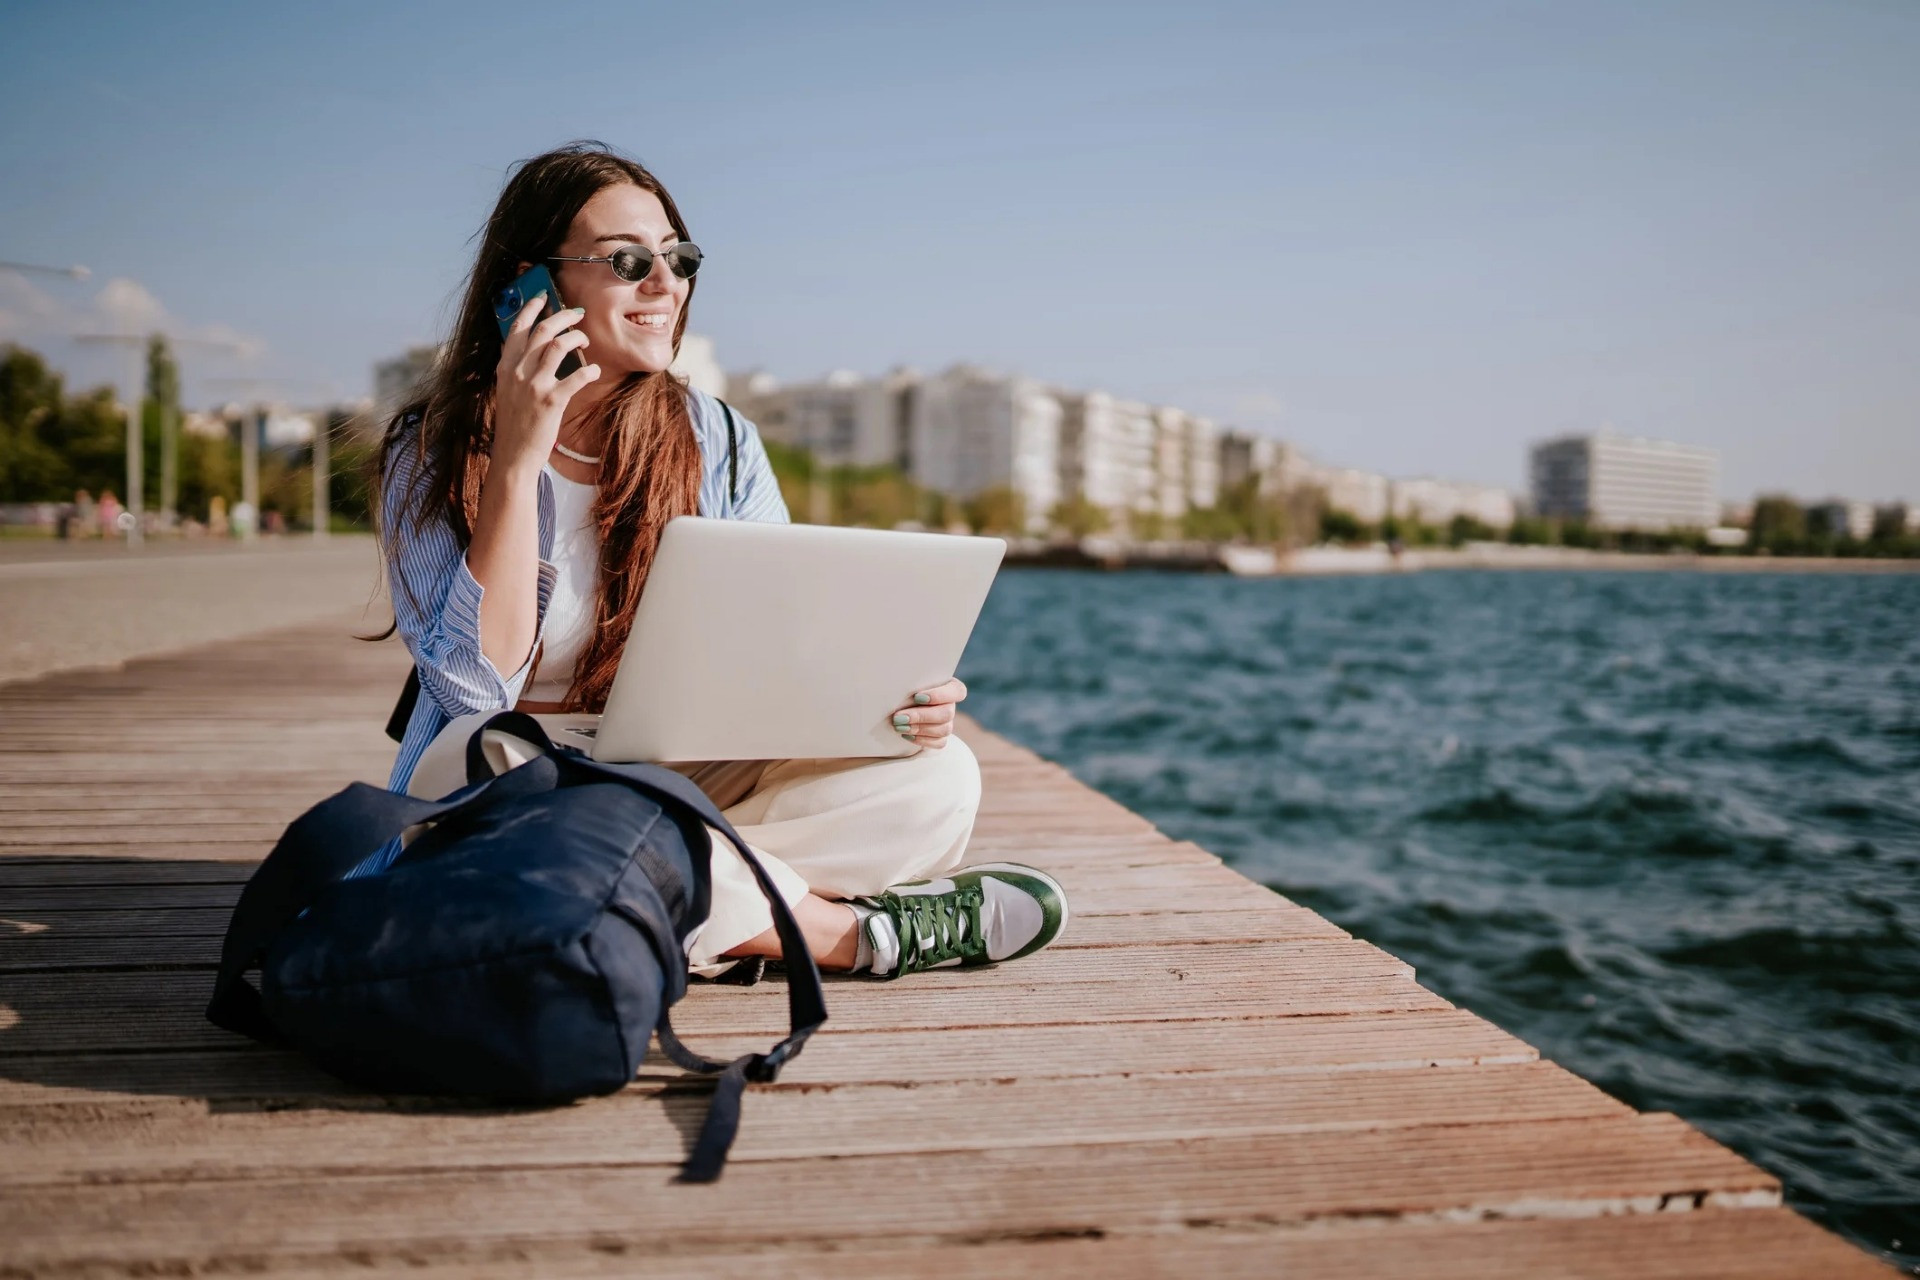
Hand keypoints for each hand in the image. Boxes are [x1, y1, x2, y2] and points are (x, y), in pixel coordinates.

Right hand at [491, 294, 600, 474]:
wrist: (514, 454)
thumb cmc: (515, 421)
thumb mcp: (507, 388)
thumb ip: (515, 366)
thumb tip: (529, 345)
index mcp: (505, 366)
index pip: (517, 327)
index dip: (532, 307)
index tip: (544, 295)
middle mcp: (517, 371)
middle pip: (543, 329)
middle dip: (564, 316)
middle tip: (578, 314)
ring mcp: (534, 385)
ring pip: (560, 345)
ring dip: (578, 337)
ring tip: (585, 340)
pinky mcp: (551, 401)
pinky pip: (577, 376)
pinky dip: (590, 370)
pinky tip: (594, 371)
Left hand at [891, 677, 966, 748]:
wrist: (897, 710)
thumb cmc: (902, 691)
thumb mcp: (907, 685)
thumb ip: (911, 685)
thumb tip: (902, 689)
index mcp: (949, 686)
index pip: (958, 691)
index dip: (939, 695)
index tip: (917, 697)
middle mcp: (950, 705)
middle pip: (947, 713)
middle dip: (921, 716)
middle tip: (899, 717)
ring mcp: (948, 722)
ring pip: (944, 729)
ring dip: (919, 729)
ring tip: (899, 727)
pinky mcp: (941, 737)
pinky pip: (939, 742)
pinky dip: (921, 739)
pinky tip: (906, 735)